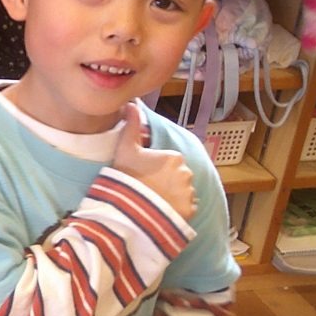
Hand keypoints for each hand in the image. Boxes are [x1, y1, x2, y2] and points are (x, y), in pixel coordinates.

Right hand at [111, 104, 197, 220]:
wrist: (130, 210)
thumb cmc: (126, 177)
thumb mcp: (125, 149)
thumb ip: (131, 126)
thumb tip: (132, 104)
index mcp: (174, 156)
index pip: (167, 161)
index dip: (153, 168)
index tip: (142, 176)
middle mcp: (186, 172)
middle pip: (176, 176)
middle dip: (165, 181)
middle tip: (146, 189)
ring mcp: (189, 192)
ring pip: (182, 192)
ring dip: (171, 196)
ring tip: (153, 202)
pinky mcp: (190, 210)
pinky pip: (185, 208)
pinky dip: (176, 209)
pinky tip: (161, 211)